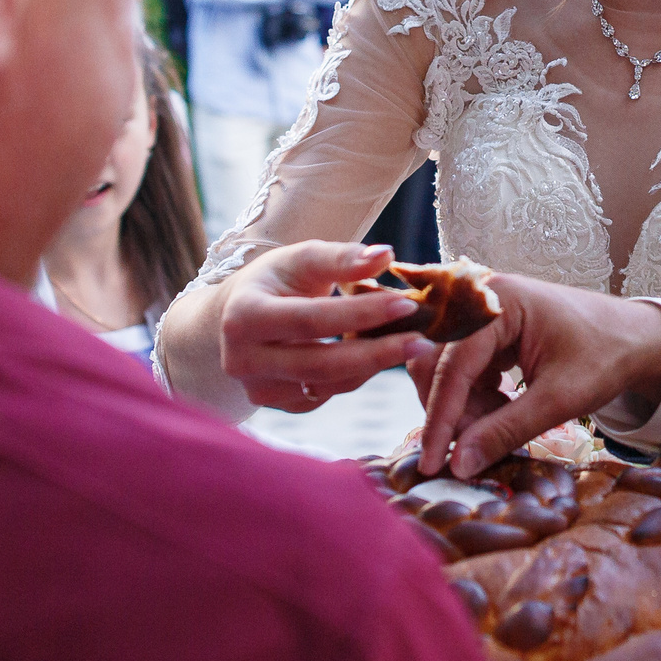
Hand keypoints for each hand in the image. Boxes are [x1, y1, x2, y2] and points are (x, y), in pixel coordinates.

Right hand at [217, 241, 436, 411]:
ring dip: (373, 365)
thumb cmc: (275, 279)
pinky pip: (327, 394)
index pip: (310, 319)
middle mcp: (243, 360)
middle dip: (376, 353)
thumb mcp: (300, 258)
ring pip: (327, 384)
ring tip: (411, 343)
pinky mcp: (278, 404)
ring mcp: (258, 389)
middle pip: (319, 364)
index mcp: (242, 316)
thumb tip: (386, 255)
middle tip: (423, 340)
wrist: (237, 315)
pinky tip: (381, 354)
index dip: (359, 314)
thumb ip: (341, 257)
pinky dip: (358, 374)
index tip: (405, 304)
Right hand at [410, 276, 660, 477]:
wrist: (637, 339)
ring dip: (466, 409)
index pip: (453, 366)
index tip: (432, 461)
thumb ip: (506, 430)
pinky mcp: (491, 334)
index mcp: (499, 302)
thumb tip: (460, 465)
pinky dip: (478, 401)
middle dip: (454, 413)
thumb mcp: (558, 399)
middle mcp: (484, 300)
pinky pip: (466, 372)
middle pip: (442, 366)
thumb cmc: (606, 357)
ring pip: (450, 372)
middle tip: (473, 450)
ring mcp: (486, 316)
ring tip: (498, 429)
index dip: (441, 418)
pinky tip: (504, 413)